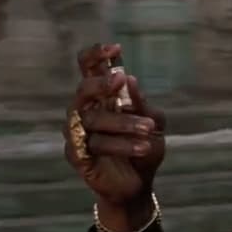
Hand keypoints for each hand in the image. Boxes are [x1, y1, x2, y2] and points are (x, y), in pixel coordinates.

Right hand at [64, 43, 166, 212]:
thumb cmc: (145, 146)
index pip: (89, 69)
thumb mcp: (154, 122)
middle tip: (122, 82)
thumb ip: (142, 103)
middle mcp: (85, 111)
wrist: (141, 183)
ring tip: (150, 130)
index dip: (96, 56)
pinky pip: (93, 146)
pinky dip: (119, 145)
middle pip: (83, 90)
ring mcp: (78, 133)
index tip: (115, 48)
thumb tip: (130, 80)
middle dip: (102, 84)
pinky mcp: (77, 155)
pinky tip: (140, 148)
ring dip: (125, 124)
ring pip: (94, 121)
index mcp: (102, 97)